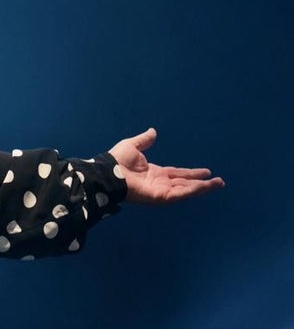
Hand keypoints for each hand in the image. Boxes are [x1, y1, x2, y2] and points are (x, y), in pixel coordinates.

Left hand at [109, 127, 224, 203]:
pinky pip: (180, 193)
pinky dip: (193, 190)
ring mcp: (161, 191)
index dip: (191, 173)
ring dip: (202, 187)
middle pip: (185, 183)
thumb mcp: (133, 146)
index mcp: (155, 173)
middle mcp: (160, 183)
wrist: (108, 171)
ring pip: (186, 189)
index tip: (206, 172)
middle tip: (219, 182)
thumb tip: (153, 132)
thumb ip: (144, 140)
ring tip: (218, 184)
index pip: (177, 173)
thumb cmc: (116, 160)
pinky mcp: (160, 196)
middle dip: (202, 183)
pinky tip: (204, 186)